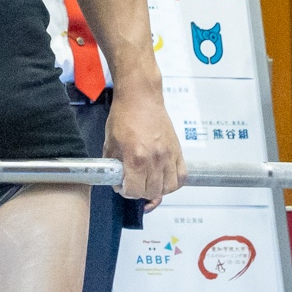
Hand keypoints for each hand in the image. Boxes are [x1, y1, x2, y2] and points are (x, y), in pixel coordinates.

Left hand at [103, 90, 184, 209]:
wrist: (140, 98)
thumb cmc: (124, 117)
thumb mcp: (110, 143)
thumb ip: (113, 166)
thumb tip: (117, 180)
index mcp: (136, 158)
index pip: (134, 191)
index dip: (125, 191)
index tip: (123, 186)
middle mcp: (155, 160)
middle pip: (152, 192)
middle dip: (140, 192)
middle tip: (135, 184)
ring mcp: (168, 156)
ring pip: (168, 188)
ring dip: (158, 190)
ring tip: (149, 183)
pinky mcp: (177, 151)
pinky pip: (181, 176)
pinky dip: (174, 183)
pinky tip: (164, 180)